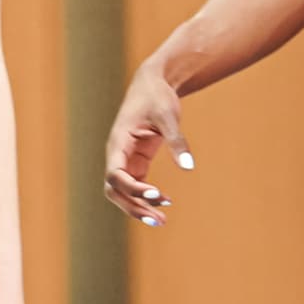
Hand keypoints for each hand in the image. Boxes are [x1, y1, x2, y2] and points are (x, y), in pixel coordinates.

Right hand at [103, 61, 192, 226]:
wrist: (153, 83)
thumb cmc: (157, 96)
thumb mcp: (168, 115)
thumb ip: (176, 141)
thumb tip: (188, 166)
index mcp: (118, 142)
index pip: (114, 174)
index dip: (132, 188)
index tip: (155, 193)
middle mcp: (117, 154)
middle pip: (114, 190)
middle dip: (133, 206)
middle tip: (159, 219)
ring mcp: (125, 159)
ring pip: (123, 192)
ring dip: (138, 207)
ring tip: (162, 220)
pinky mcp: (136, 161)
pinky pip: (136, 186)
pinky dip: (147, 197)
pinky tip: (166, 203)